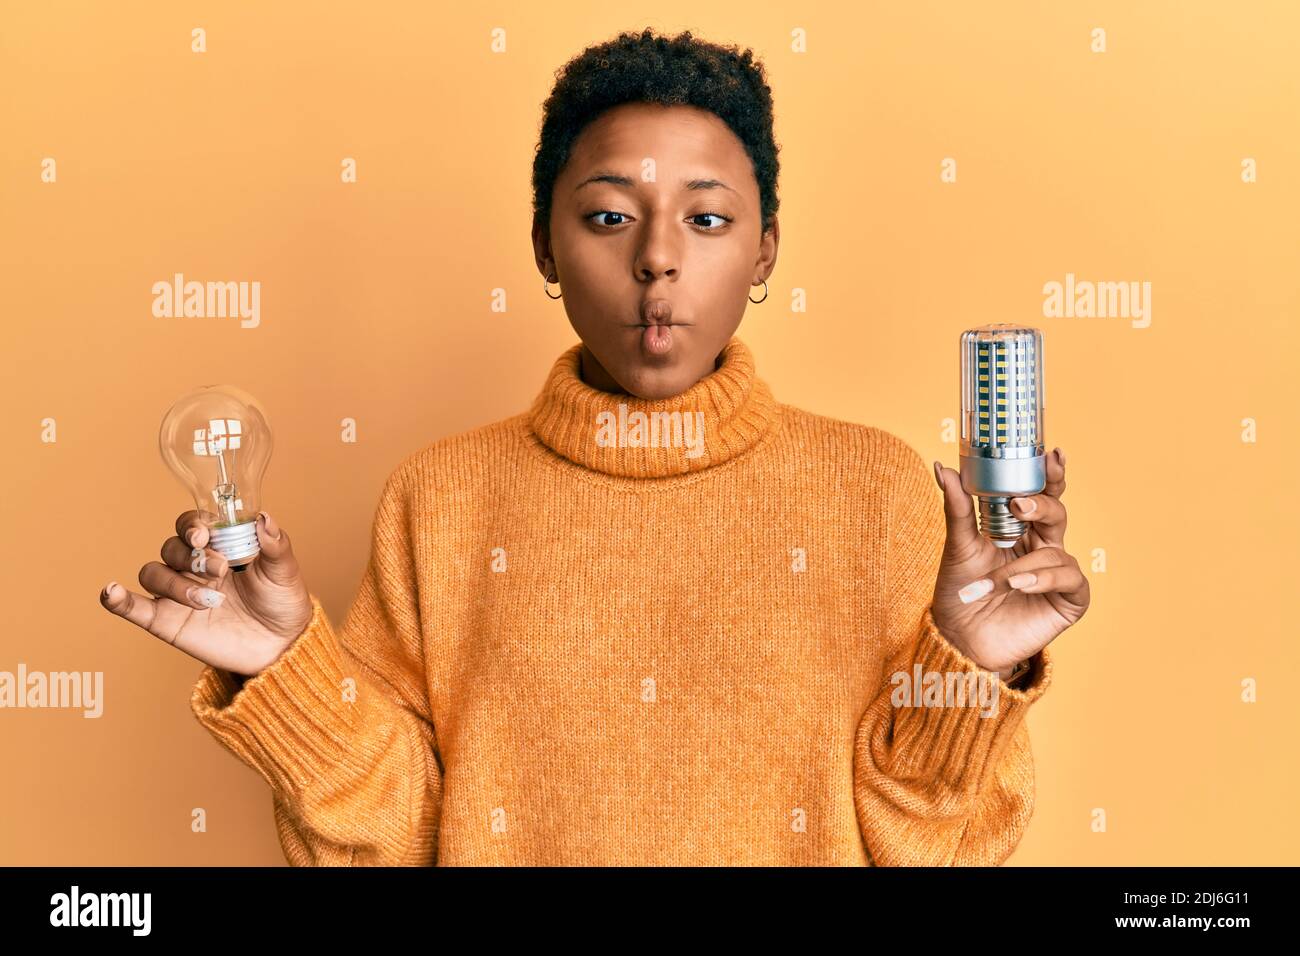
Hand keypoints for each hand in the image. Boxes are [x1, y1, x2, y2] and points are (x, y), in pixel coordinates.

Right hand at [99, 510, 313, 678]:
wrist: (281, 645)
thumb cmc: (282, 602)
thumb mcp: (284, 571)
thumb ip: (274, 543)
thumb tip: (263, 516)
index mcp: (218, 546)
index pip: (191, 524)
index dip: (192, 524)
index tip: (203, 534)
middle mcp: (193, 566)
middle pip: (171, 546)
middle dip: (192, 556)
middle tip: (222, 570)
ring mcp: (178, 593)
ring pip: (154, 572)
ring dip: (177, 583)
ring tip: (210, 600)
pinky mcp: (167, 621)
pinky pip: (134, 607)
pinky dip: (117, 599)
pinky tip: (111, 592)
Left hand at [929, 447, 1089, 677]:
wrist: (960, 639)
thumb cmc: (960, 592)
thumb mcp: (958, 546)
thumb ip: (957, 508)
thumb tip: (944, 468)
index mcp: (1019, 529)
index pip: (1040, 494)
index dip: (1050, 473)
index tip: (1051, 453)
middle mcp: (1042, 547)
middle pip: (1057, 513)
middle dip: (1043, 504)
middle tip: (1020, 504)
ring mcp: (1056, 573)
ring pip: (1057, 550)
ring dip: (1024, 564)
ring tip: (1001, 581)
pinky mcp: (1067, 600)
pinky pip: (1070, 578)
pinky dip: (1044, 578)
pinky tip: (1020, 585)